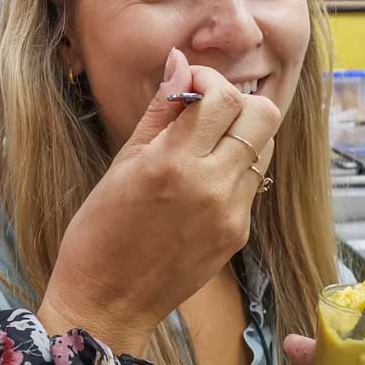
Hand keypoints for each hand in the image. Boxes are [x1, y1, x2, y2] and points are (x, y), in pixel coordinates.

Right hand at [42, 48, 279, 351]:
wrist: (108, 302)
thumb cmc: (99, 231)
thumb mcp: (122, 163)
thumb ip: (159, 111)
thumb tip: (180, 63)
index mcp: (173, 163)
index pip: (221, 96)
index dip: (208, 79)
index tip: (189, 86)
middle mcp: (211, 185)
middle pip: (263, 115)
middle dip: (239, 101)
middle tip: (208, 110)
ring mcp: (231, 213)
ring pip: (265, 147)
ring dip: (242, 134)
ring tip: (206, 144)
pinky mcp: (239, 234)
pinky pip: (251, 184)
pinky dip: (234, 171)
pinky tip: (201, 182)